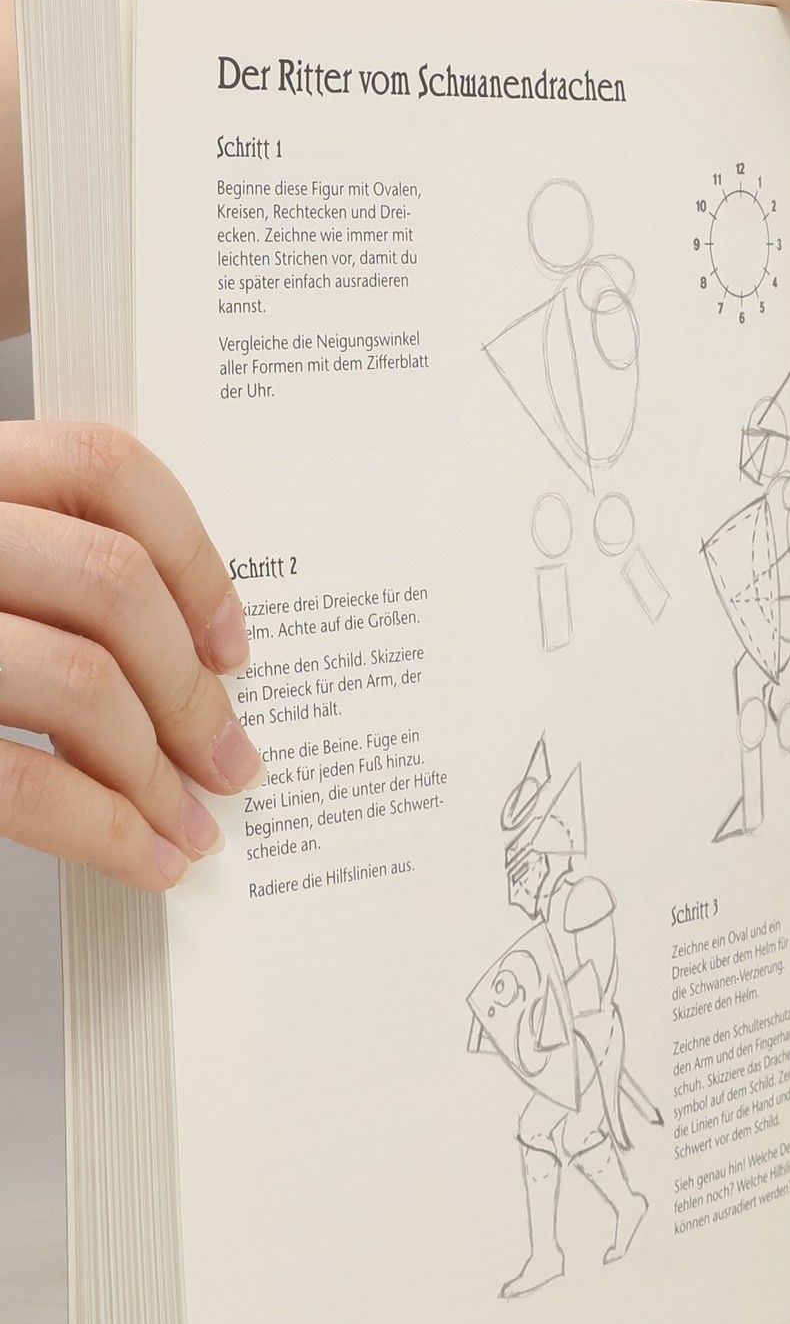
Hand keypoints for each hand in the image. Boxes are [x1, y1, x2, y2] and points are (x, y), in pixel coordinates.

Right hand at [0, 422, 259, 889]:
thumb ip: (40, 576)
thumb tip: (193, 655)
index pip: (103, 466)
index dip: (195, 557)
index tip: (231, 643)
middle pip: (112, 583)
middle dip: (193, 693)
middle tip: (230, 761)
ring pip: (80, 681)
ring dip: (157, 771)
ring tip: (188, 822)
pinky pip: (23, 778)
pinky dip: (105, 830)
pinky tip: (143, 857)